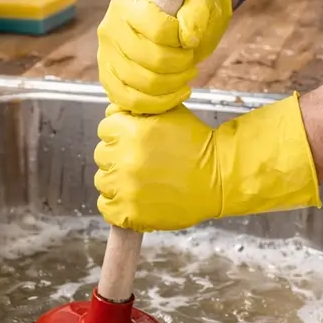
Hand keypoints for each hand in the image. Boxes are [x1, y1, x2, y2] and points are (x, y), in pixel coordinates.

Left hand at [94, 94, 321, 231]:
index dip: (121, 133)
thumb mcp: (169, 113)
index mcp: (131, 131)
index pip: (105, 128)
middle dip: (119, 156)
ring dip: (117, 181)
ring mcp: (126, 188)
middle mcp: (125, 159)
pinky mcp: (130, 213)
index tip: (136, 141)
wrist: (220, 178)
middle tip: (142, 162)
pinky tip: (133, 199)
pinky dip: (117, 205)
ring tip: (140, 181)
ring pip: (103, 182)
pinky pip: (107, 208)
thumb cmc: (197, 143)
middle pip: (102, 155)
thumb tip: (112, 112)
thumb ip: (138, 109)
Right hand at [97, 0, 232, 114]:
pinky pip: (133, 103)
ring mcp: (106, 57)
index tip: (193, 40)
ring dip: (175, 84)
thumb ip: (195, 13)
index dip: (183, 40)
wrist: (171, 16)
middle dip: (181, 64)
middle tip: (191, 59)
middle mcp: (109, 30)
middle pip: (152, 60)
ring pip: (144, 85)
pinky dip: (161, 103)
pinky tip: (177, 93)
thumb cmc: (183, 7)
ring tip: (187, 74)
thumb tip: (187, 38)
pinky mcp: (109, 80)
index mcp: (126, 4)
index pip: (159, 30)